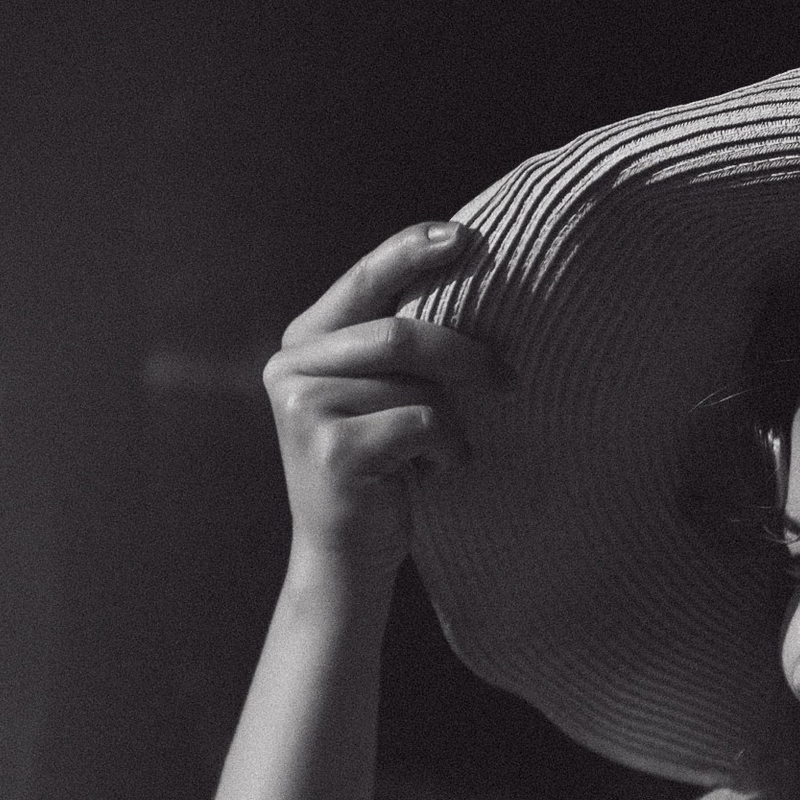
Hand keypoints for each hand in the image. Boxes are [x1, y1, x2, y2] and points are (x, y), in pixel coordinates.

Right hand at [262, 220, 493, 585]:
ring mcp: (305, 409)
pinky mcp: (331, 449)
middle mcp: (290, 369)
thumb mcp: (382, 400)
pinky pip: (421, 423)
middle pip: (398, 334)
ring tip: (447, 453)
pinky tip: (435, 475)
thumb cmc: (380, 475)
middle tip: (509, 378)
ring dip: (451, 422)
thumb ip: (395, 351)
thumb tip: (467, 279)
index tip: (465, 238)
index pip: (362, 281)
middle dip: (464, 354)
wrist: (346, 561)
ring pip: (415, 385)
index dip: (411, 251)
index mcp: (301, 345)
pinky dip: (447, 449)